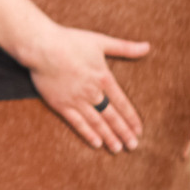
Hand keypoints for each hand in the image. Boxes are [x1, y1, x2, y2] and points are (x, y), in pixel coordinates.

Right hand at [26, 25, 150, 152]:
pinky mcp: (61, 104)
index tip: (139, 130)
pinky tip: (97, 143)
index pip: (122, 103)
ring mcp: (76, 100)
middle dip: (124, 132)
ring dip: (109, 137)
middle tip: (133, 146)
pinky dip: (88, 134)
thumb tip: (147, 47)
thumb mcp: (101, 41)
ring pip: (97, 123)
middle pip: (112, 117)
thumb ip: (125, 48)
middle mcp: (93, 92)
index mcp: (104, 78)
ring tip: (118, 149)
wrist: (42, 47)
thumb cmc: (70, 41)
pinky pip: (77, 123)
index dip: (131, 118)